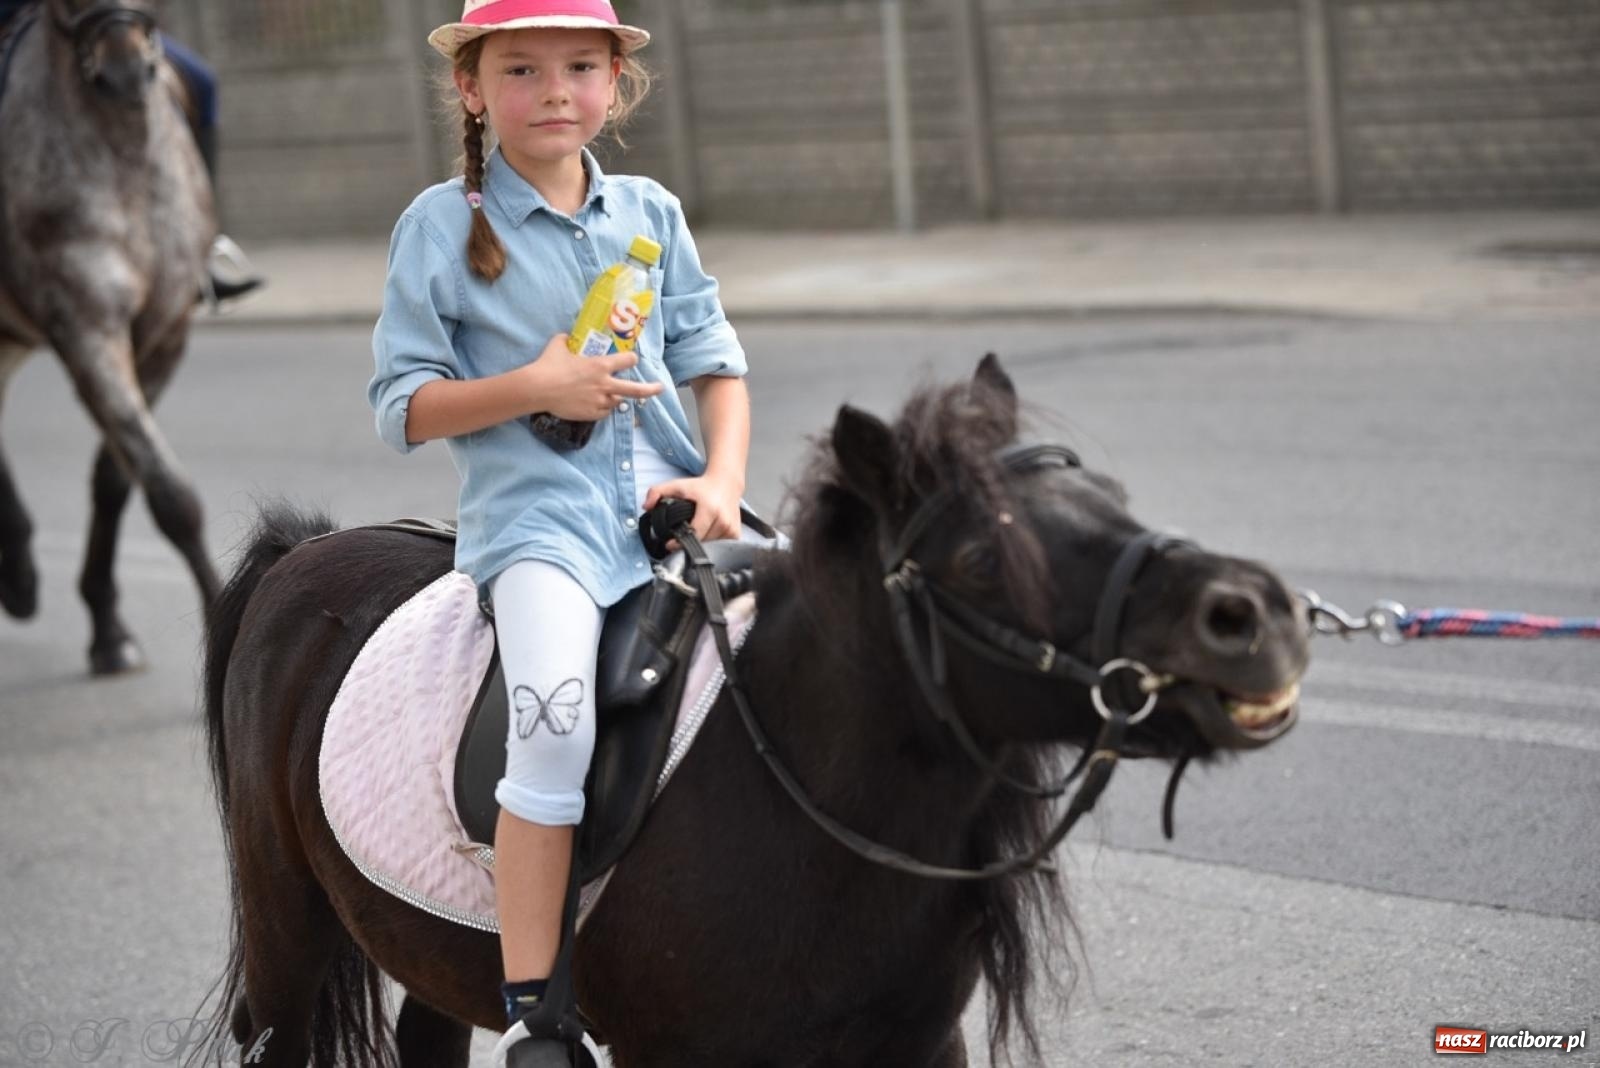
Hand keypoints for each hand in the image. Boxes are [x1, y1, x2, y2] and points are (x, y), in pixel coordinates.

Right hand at [522, 334, 662, 420]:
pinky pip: (605, 412)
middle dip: (651, 389)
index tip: (632, 359)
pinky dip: (604, 408)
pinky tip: (597, 404)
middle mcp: (605, 384)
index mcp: (601, 366)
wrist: (538, 388)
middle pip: (636, 389)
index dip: (630, 359)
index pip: (627, 360)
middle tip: (660, 388)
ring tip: (612, 394)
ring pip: (618, 401)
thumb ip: (567, 340)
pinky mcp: (592, 413)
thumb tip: (567, 335)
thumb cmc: (548, 365)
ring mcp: (600, 400)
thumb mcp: (558, 345)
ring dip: (617, 397)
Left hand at [643, 471, 744, 544]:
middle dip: (689, 543)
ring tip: (693, 536)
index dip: (680, 542)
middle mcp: (723, 519)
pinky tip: (705, 536)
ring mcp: (731, 528)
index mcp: (710, 508)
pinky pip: (720, 546)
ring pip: (711, 546)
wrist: (726, 483)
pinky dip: (711, 544)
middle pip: (701, 542)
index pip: (694, 533)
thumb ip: (657, 492)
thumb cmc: (701, 487)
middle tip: (680, 539)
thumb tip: (646, 507)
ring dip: (700, 544)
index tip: (670, 544)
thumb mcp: (677, 485)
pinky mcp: (736, 534)